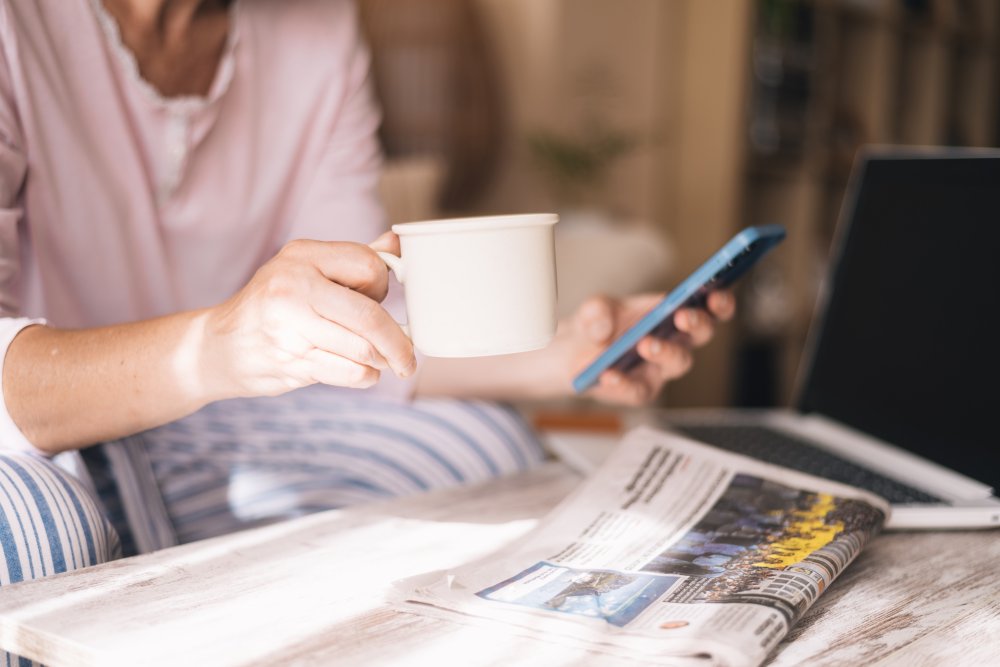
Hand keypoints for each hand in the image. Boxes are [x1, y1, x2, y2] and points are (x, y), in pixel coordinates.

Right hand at [203, 238, 414, 398]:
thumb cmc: (275, 305)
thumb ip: (354, 258)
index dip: (382, 286)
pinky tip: (362, 372)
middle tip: (409, 357)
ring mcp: (288, 327)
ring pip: (361, 349)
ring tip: (382, 362)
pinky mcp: (289, 362)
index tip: (379, 299)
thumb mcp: (307, 269)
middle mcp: (292, 286)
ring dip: (381, 360)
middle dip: (398, 342)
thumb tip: (399, 243)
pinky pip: (347, 373)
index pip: (369, 266)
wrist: (219, 346)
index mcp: (302, 255)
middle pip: (369, 316)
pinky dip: (364, 376)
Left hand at [568, 291, 735, 405]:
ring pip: (679, 362)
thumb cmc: (597, 325)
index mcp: (674, 314)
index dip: (720, 302)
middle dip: (698, 323)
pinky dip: (624, 382)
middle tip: (683, 317)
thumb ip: (598, 310)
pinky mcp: (640, 390)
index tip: (715, 294)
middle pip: (703, 333)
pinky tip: (609, 374)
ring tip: (646, 344)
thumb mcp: (594, 308)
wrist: (571, 353)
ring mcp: (661, 368)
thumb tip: (604, 328)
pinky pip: (639, 390)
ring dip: (666, 351)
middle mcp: (676, 341)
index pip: (710, 308)